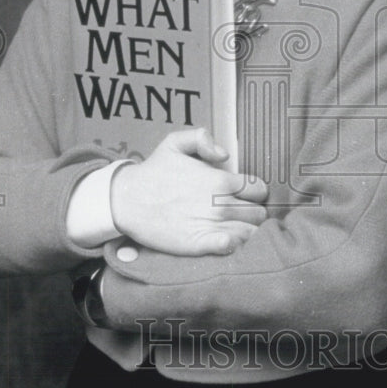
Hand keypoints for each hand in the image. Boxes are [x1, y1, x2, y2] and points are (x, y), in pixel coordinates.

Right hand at [110, 128, 267, 255]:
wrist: (126, 201)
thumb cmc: (153, 172)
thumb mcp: (175, 142)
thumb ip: (203, 139)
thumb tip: (224, 155)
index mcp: (221, 180)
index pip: (259, 190)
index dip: (256, 193)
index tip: (245, 195)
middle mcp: (221, 204)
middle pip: (259, 213)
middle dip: (253, 212)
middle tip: (240, 212)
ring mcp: (212, 226)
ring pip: (251, 233)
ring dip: (247, 230)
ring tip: (235, 227)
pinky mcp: (200, 245)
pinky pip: (233, 248)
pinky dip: (236, 245)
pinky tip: (227, 240)